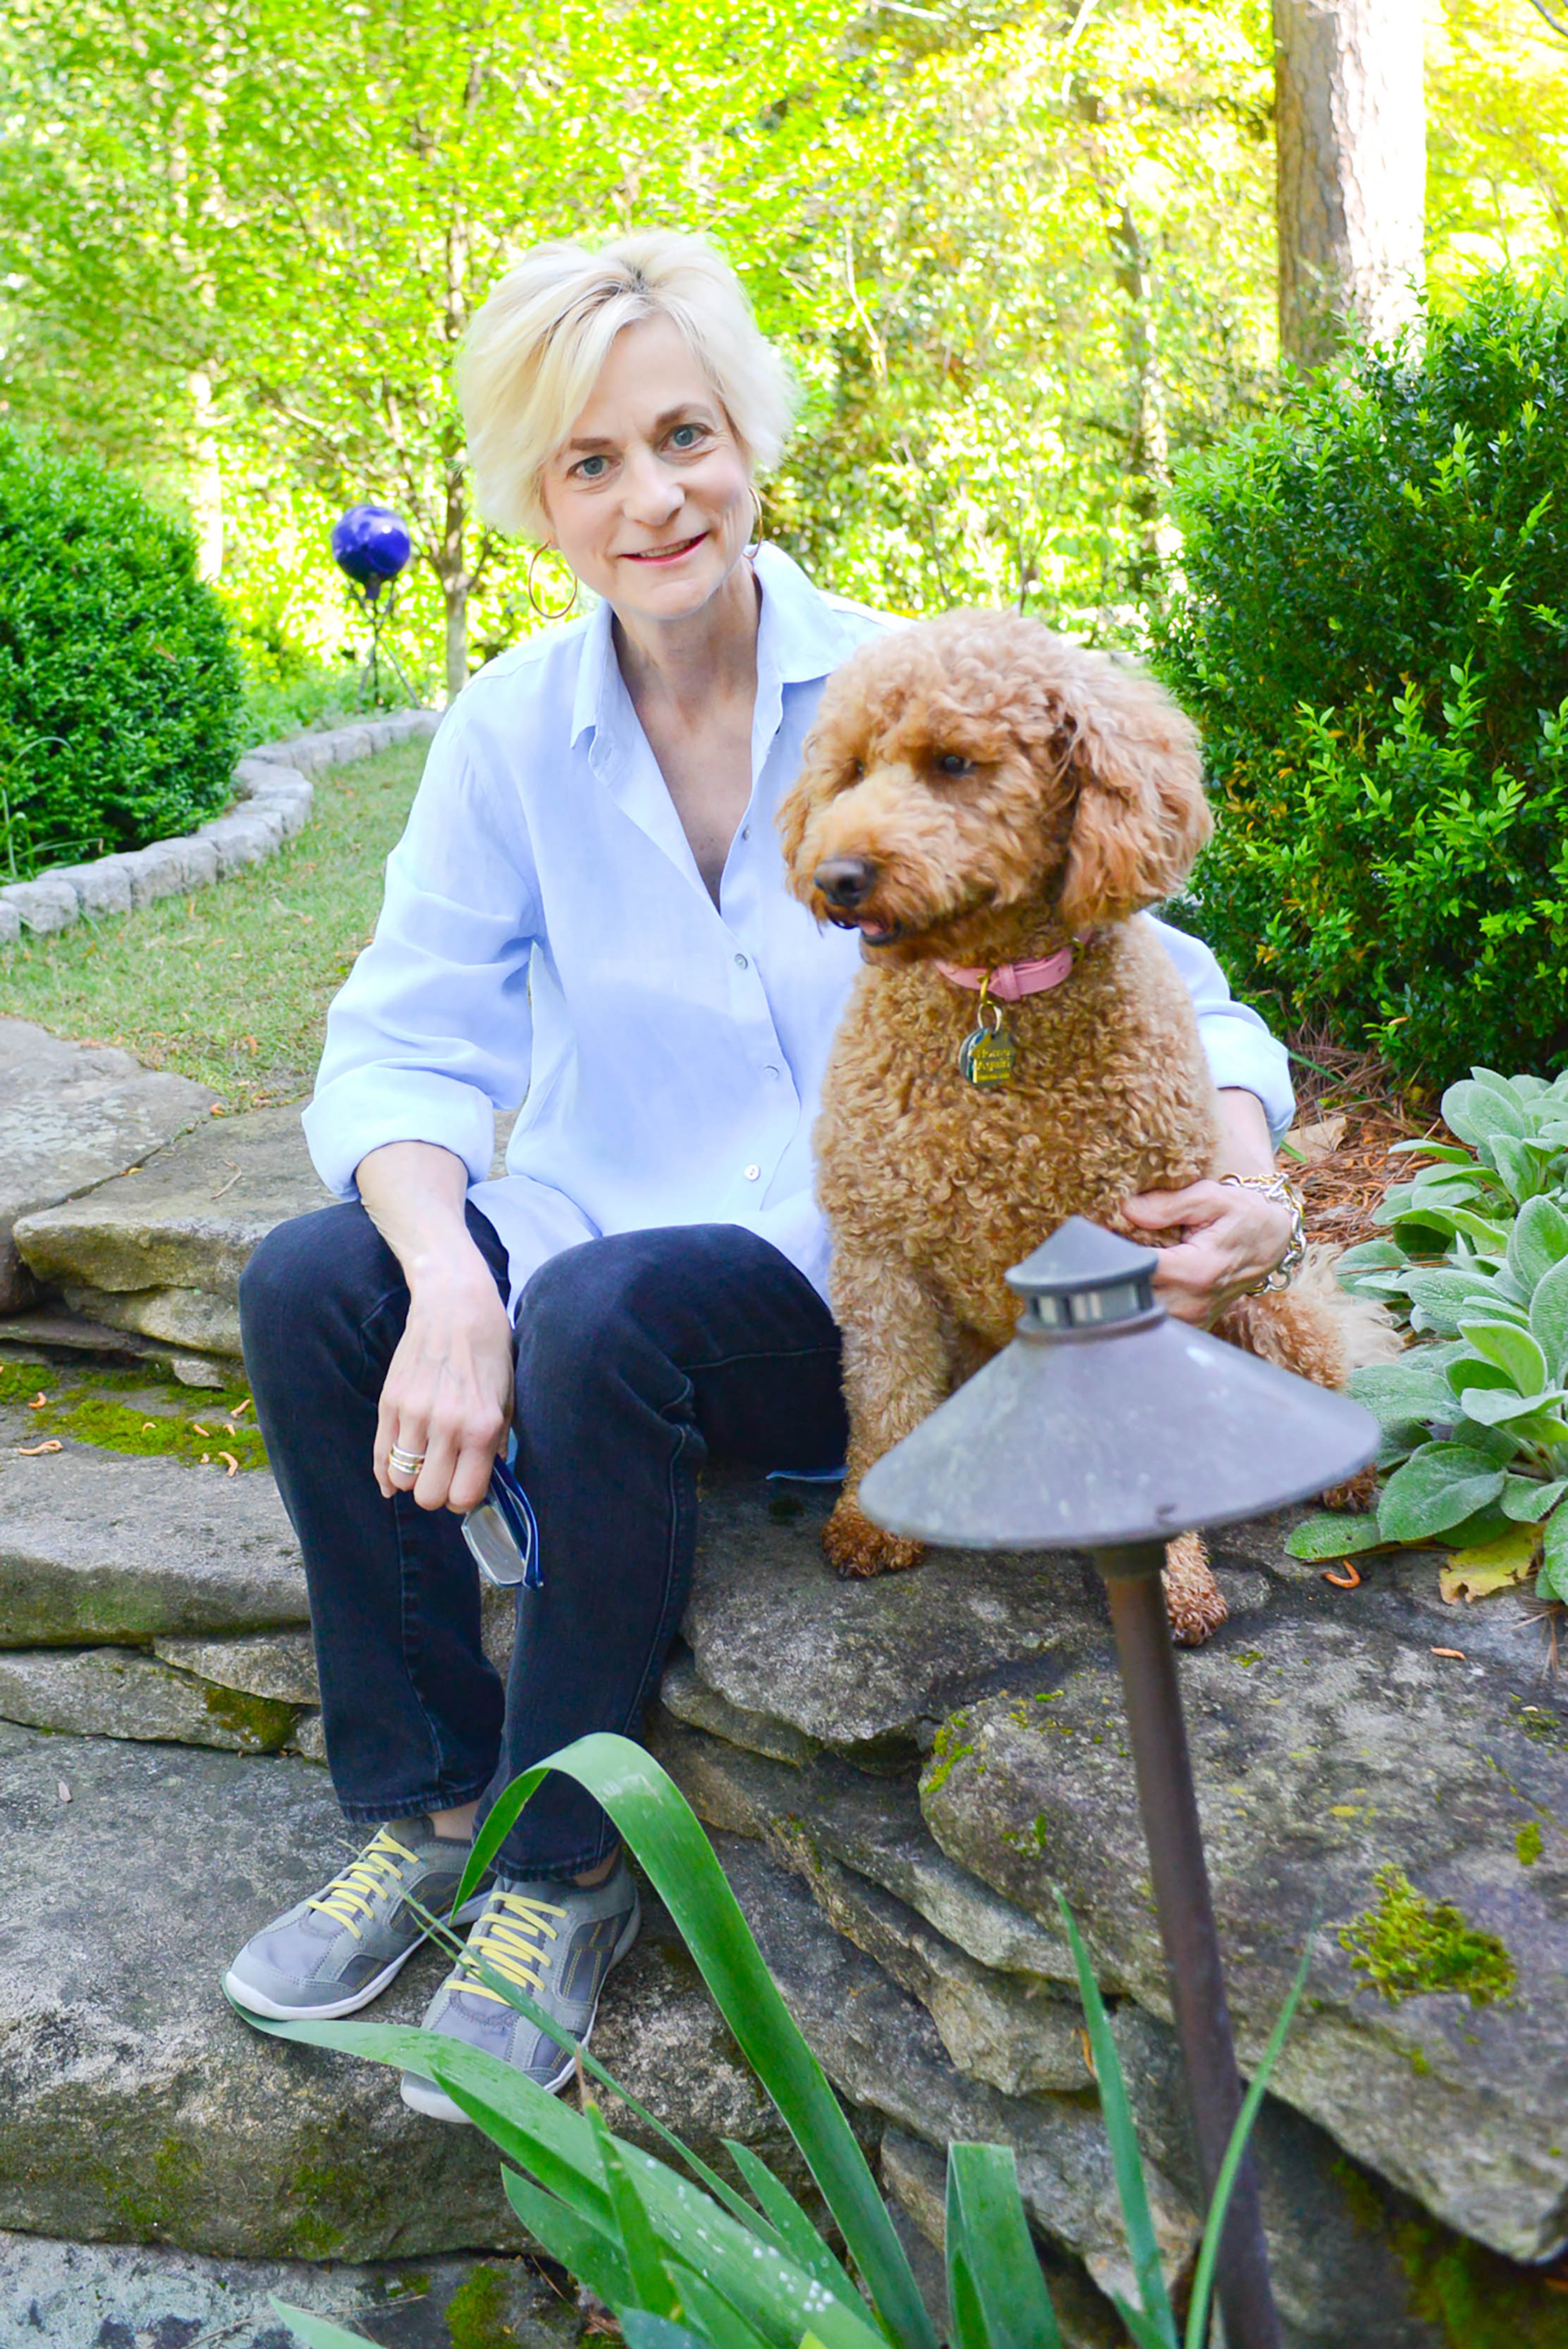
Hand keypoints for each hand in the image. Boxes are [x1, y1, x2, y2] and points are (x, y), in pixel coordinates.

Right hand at [375, 1245, 516, 1511]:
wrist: (454, 1304)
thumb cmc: (488, 1350)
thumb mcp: (507, 1396)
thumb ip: (497, 1442)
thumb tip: (485, 1480)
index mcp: (481, 1426)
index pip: (464, 1495)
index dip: (464, 1499)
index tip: (466, 1485)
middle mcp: (446, 1424)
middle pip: (428, 1496)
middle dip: (438, 1493)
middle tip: (446, 1476)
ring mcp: (413, 1414)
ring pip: (401, 1479)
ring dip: (413, 1479)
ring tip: (425, 1463)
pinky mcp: (389, 1402)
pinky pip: (379, 1456)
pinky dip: (386, 1472)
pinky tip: (395, 1474)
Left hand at [1122, 1179, 1292, 1325]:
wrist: (1272, 1242)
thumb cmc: (1242, 1216)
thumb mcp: (1212, 1197)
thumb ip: (1168, 1204)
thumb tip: (1127, 1209)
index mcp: (1197, 1271)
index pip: (1137, 1269)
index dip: (1112, 1253)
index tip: (1100, 1238)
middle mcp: (1193, 1302)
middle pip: (1133, 1296)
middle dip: (1115, 1274)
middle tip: (1106, 1250)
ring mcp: (1194, 1319)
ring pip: (1139, 1313)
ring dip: (1126, 1290)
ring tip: (1124, 1264)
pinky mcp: (1192, 1325)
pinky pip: (1154, 1319)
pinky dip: (1143, 1302)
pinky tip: (1143, 1281)